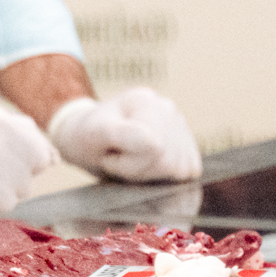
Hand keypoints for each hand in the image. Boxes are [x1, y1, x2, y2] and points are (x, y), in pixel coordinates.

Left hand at [47, 88, 202, 182]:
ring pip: (181, 169)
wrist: (87, 137)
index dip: (129, 164)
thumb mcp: (93, 136)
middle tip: (118, 159)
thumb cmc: (86, 138)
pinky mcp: (187, 141)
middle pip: (170, 162)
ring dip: (151, 174)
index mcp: (144, 100)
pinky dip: (167, 176)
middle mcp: (167, 107)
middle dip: (140, 171)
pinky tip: (146, 164)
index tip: (109, 155)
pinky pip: (189, 171)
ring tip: (130, 160)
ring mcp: (179, 123)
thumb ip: (122, 135)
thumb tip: (155, 142)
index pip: (155, 150)